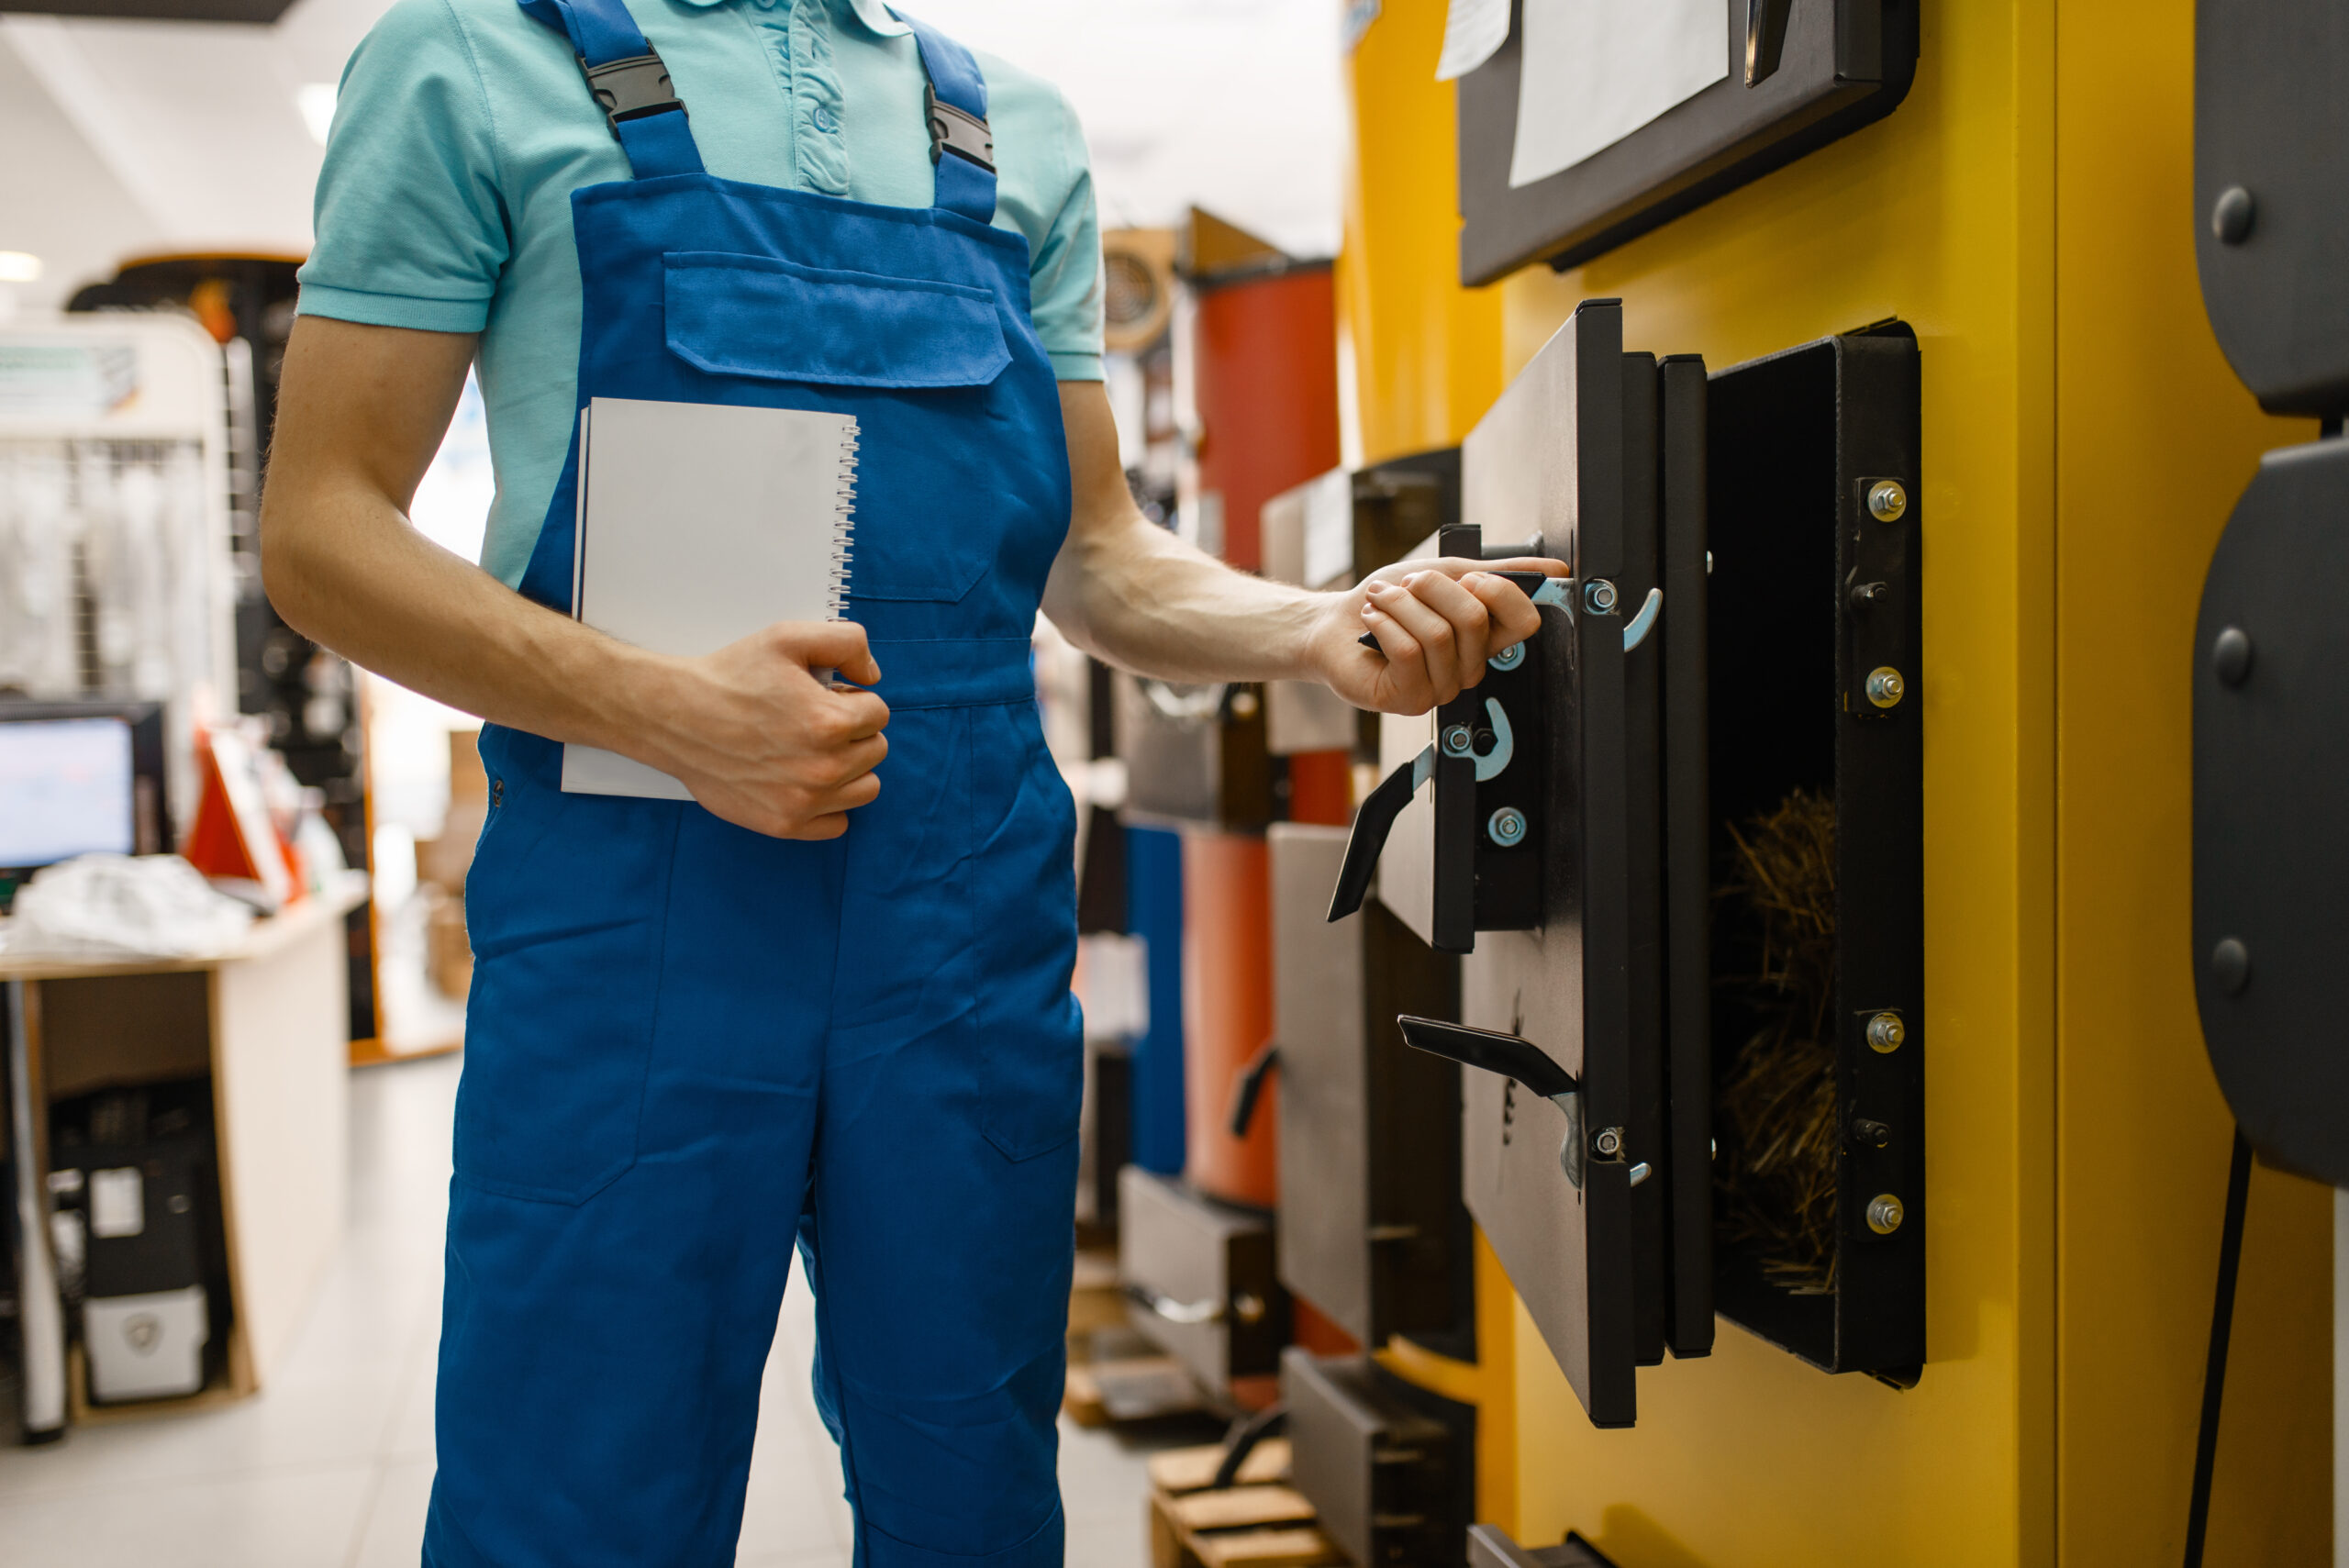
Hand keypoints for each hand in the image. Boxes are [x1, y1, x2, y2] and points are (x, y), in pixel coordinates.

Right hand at [632, 620, 888, 839]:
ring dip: (850, 768)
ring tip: (813, 749)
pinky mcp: (785, 825)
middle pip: (876, 749)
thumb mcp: (788, 637)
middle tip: (812, 720)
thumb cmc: (730, 677)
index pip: (878, 712)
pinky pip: (838, 824)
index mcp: (830, 722)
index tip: (823, 696)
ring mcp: (804, 801)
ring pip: (866, 788)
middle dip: (853, 731)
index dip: (852, 698)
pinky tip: (804, 780)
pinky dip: (829, 804)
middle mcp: (823, 768)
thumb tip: (873, 676)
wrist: (674, 717)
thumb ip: (847, 642)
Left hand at [1307, 556, 1568, 714]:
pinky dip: (1384, 623)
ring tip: (1383, 602)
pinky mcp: (1409, 700)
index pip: (1524, 621)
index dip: (1499, 590)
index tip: (1469, 577)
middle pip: (1475, 619)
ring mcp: (1440, 689)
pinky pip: (1409, 651)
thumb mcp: (1449, 573)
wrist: (1335, 622)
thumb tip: (1554, 569)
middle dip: (1432, 588)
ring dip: (1401, 604)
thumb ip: (1501, 572)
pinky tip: (1372, 622)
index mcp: (1485, 640)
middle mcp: (1468, 669)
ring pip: (1438, 634)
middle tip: (1407, 587)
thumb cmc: (1390, 600)